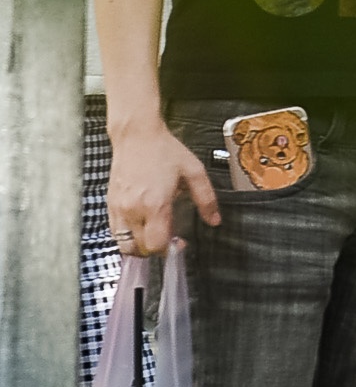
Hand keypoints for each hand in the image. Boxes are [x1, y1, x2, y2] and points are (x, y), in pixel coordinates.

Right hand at [108, 121, 218, 255]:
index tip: (178, 243)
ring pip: (124, 245)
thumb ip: (206, 199)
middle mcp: (133, 210)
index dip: (168, 249)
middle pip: (139, 249)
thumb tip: (215, 220)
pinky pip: (114, 233)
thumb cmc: (165, 151)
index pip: (155, 244)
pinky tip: (141, 225)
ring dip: (139, 246)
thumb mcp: (194, 172)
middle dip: (155, 249)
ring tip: (153, 234)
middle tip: (168, 238)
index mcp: (155, 204)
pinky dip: (127, 236)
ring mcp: (118, 209)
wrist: (136, 136)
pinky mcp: (110, 205)